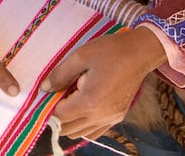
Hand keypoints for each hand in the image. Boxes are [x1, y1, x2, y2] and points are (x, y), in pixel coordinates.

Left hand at [41, 27, 166, 139]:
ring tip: (70, 100)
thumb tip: (45, 88)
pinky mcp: (117, 117)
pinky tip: (83, 108)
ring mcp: (110, 119)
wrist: (138, 53)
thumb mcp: (80, 56)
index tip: (50, 93)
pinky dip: (84, 125)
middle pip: (68, 129)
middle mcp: (100, 116)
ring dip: (70, 122)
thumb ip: (60, 74)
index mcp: (89, 101)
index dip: (50, 106)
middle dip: (58, 116)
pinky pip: (95, 132)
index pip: (60, 116)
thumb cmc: (109, 51)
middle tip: (58, 96)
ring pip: (81, 133)